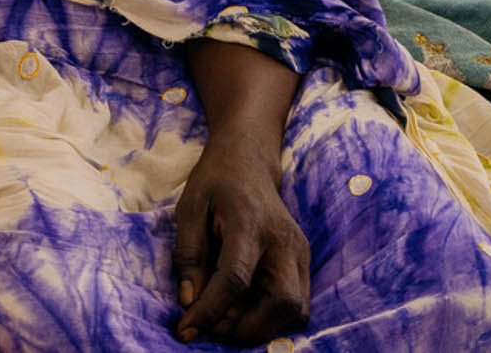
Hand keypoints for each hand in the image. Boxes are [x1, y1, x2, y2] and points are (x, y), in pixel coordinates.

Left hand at [171, 138, 309, 344]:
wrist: (248, 160)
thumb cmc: (215, 182)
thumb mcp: (189, 209)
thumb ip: (188, 255)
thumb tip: (189, 301)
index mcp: (249, 222)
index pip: (235, 277)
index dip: (211, 310)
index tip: (186, 329)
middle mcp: (283, 239)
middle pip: (283, 301)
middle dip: (248, 328)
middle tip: (214, 330)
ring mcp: (299, 250)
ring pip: (296, 310)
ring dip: (262, 327)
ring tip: (227, 321)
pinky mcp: (304, 260)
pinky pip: (298, 304)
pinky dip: (273, 318)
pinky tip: (246, 310)